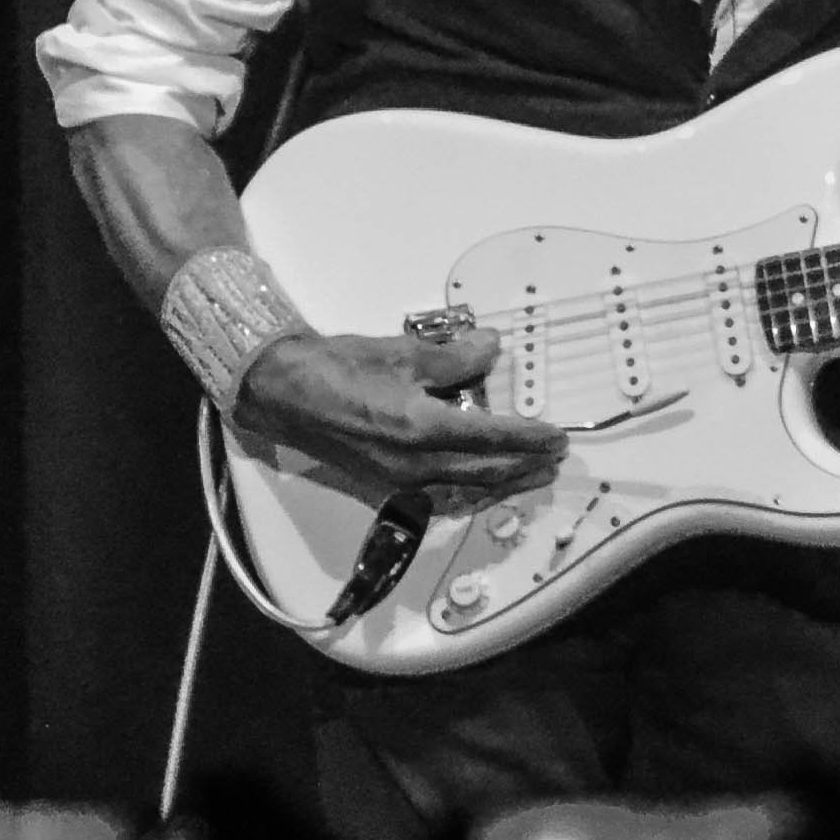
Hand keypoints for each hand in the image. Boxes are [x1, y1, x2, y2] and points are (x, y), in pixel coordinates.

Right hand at [233, 327, 566, 501]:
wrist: (282, 393)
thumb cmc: (335, 368)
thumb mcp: (402, 352)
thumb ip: (453, 356)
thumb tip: (490, 349)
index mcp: (420, 429)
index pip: (492, 437)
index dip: (529, 438)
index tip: (557, 436)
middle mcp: (413, 464)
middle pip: (485, 472)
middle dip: (525, 467)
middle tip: (555, 458)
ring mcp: (398, 480)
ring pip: (465, 486)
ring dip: (502, 480)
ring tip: (529, 472)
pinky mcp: (385, 482)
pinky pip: (440, 490)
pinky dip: (468, 484)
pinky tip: (479, 476)